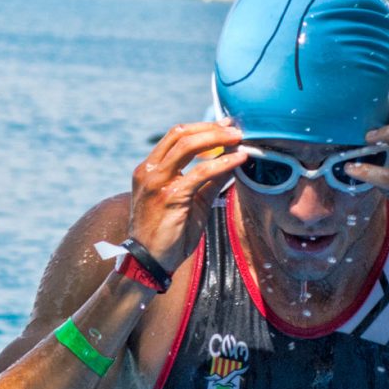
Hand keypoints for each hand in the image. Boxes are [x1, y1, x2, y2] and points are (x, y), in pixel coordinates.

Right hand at [128, 120, 245, 271]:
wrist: (149, 262)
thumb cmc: (169, 235)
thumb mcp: (193, 202)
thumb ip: (210, 180)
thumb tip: (232, 160)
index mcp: (150, 169)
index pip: (176, 136)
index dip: (203, 127)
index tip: (225, 125)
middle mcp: (149, 170)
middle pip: (181, 134)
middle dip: (211, 128)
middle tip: (235, 129)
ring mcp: (156, 182)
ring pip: (188, 146)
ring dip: (217, 139)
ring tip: (239, 140)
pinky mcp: (169, 196)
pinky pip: (200, 173)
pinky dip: (222, 163)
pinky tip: (238, 160)